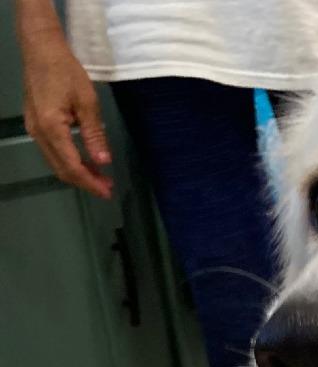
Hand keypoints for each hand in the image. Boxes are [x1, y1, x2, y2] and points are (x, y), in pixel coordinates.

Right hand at [17, 4, 112, 198]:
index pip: (72, 167)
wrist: (40, 49)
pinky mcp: (35, 124)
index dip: (90, 183)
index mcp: (51, 128)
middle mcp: (38, 133)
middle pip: (62, 169)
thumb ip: (94, 135)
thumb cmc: (65, 71)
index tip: (108, 192)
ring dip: (78, 173)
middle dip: (85, 182)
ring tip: (100, 178)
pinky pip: (52, 152)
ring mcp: (34, 129)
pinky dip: (70, 162)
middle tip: (108, 188)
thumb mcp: (87, 103)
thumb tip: (103, 162)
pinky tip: (86, 162)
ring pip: (56, 163)